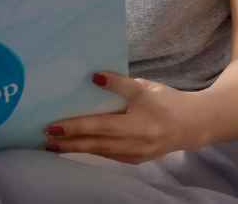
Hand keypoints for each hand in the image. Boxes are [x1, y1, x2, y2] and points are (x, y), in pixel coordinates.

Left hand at [43, 72, 204, 163]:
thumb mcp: (143, 87)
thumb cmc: (166, 101)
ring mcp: (136, 154)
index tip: (52, 127)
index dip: (75, 127)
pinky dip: (92, 150)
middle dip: (68, 142)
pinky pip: (109, 155)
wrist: (193, 124)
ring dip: (76, 149)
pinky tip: (77, 146)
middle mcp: (136, 143)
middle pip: (95, 143)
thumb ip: (118, 83)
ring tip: (54, 145)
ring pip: (100, 152)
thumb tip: (93, 77)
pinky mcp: (136, 159)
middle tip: (44, 139)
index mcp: (138, 124)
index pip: (99, 126)